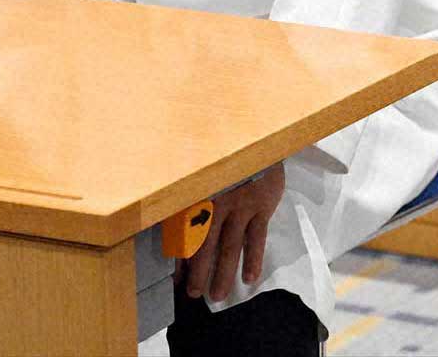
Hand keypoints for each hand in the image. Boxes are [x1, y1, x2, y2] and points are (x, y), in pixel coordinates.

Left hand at [180, 163, 284, 303]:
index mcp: (196, 199)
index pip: (184, 237)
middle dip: (198, 273)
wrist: (257, 141)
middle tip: (194, 295)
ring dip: (224, 273)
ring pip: (230, 246)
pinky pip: (257, 237)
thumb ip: (190, 201)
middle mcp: (214, 205)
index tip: (176, 282)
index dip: (179, 261)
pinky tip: (250, 277)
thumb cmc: (225, 162)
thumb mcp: (202, 176)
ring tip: (219, 296)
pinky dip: (254, 258)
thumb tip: (176, 235)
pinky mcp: (261, 206)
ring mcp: (240, 207)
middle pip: (204, 246)